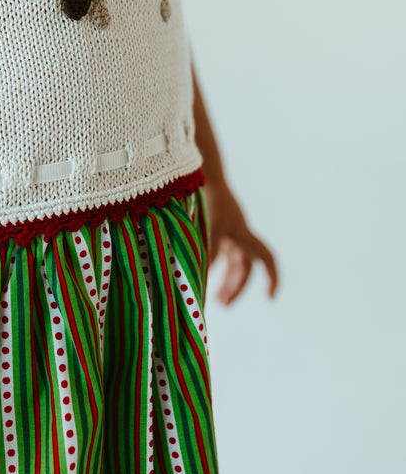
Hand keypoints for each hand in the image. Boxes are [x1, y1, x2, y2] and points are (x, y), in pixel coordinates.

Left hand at [202, 179, 278, 304]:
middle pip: (244, 266)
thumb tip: (202, 280)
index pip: (266, 259)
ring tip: (213, 298)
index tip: (270, 298)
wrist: (201, 170)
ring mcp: (227, 228)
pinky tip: (201, 273)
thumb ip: (207, 253)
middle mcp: (239, 232)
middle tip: (222, 304)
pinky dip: (213, 263)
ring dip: (224, 278)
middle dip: (236, 286)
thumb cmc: (207, 197)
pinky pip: (219, 250)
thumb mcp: (208, 227)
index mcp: (243, 234)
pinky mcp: (215, 224)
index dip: (272, 277)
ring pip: (231, 260)